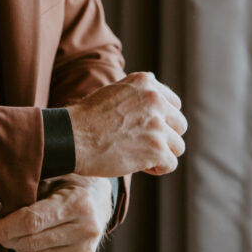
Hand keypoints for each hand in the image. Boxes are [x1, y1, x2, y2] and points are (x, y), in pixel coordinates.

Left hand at [0, 174, 113, 251]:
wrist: (99, 199)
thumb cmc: (69, 182)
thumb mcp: (53, 176)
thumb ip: (30, 189)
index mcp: (78, 202)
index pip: (32, 221)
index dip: (5, 228)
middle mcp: (86, 228)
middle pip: (32, 242)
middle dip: (7, 239)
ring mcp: (85, 248)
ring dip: (17, 247)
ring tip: (9, 234)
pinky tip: (26, 240)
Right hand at [67, 71, 186, 177]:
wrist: (72, 137)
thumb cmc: (88, 119)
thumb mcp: (115, 91)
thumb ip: (139, 92)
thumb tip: (156, 84)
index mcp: (145, 83)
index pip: (174, 104)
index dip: (162, 120)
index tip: (144, 128)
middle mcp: (155, 99)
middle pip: (180, 125)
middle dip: (164, 137)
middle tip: (141, 143)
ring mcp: (157, 124)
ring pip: (178, 146)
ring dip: (161, 154)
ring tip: (138, 154)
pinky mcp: (156, 148)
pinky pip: (171, 164)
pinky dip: (157, 169)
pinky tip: (138, 165)